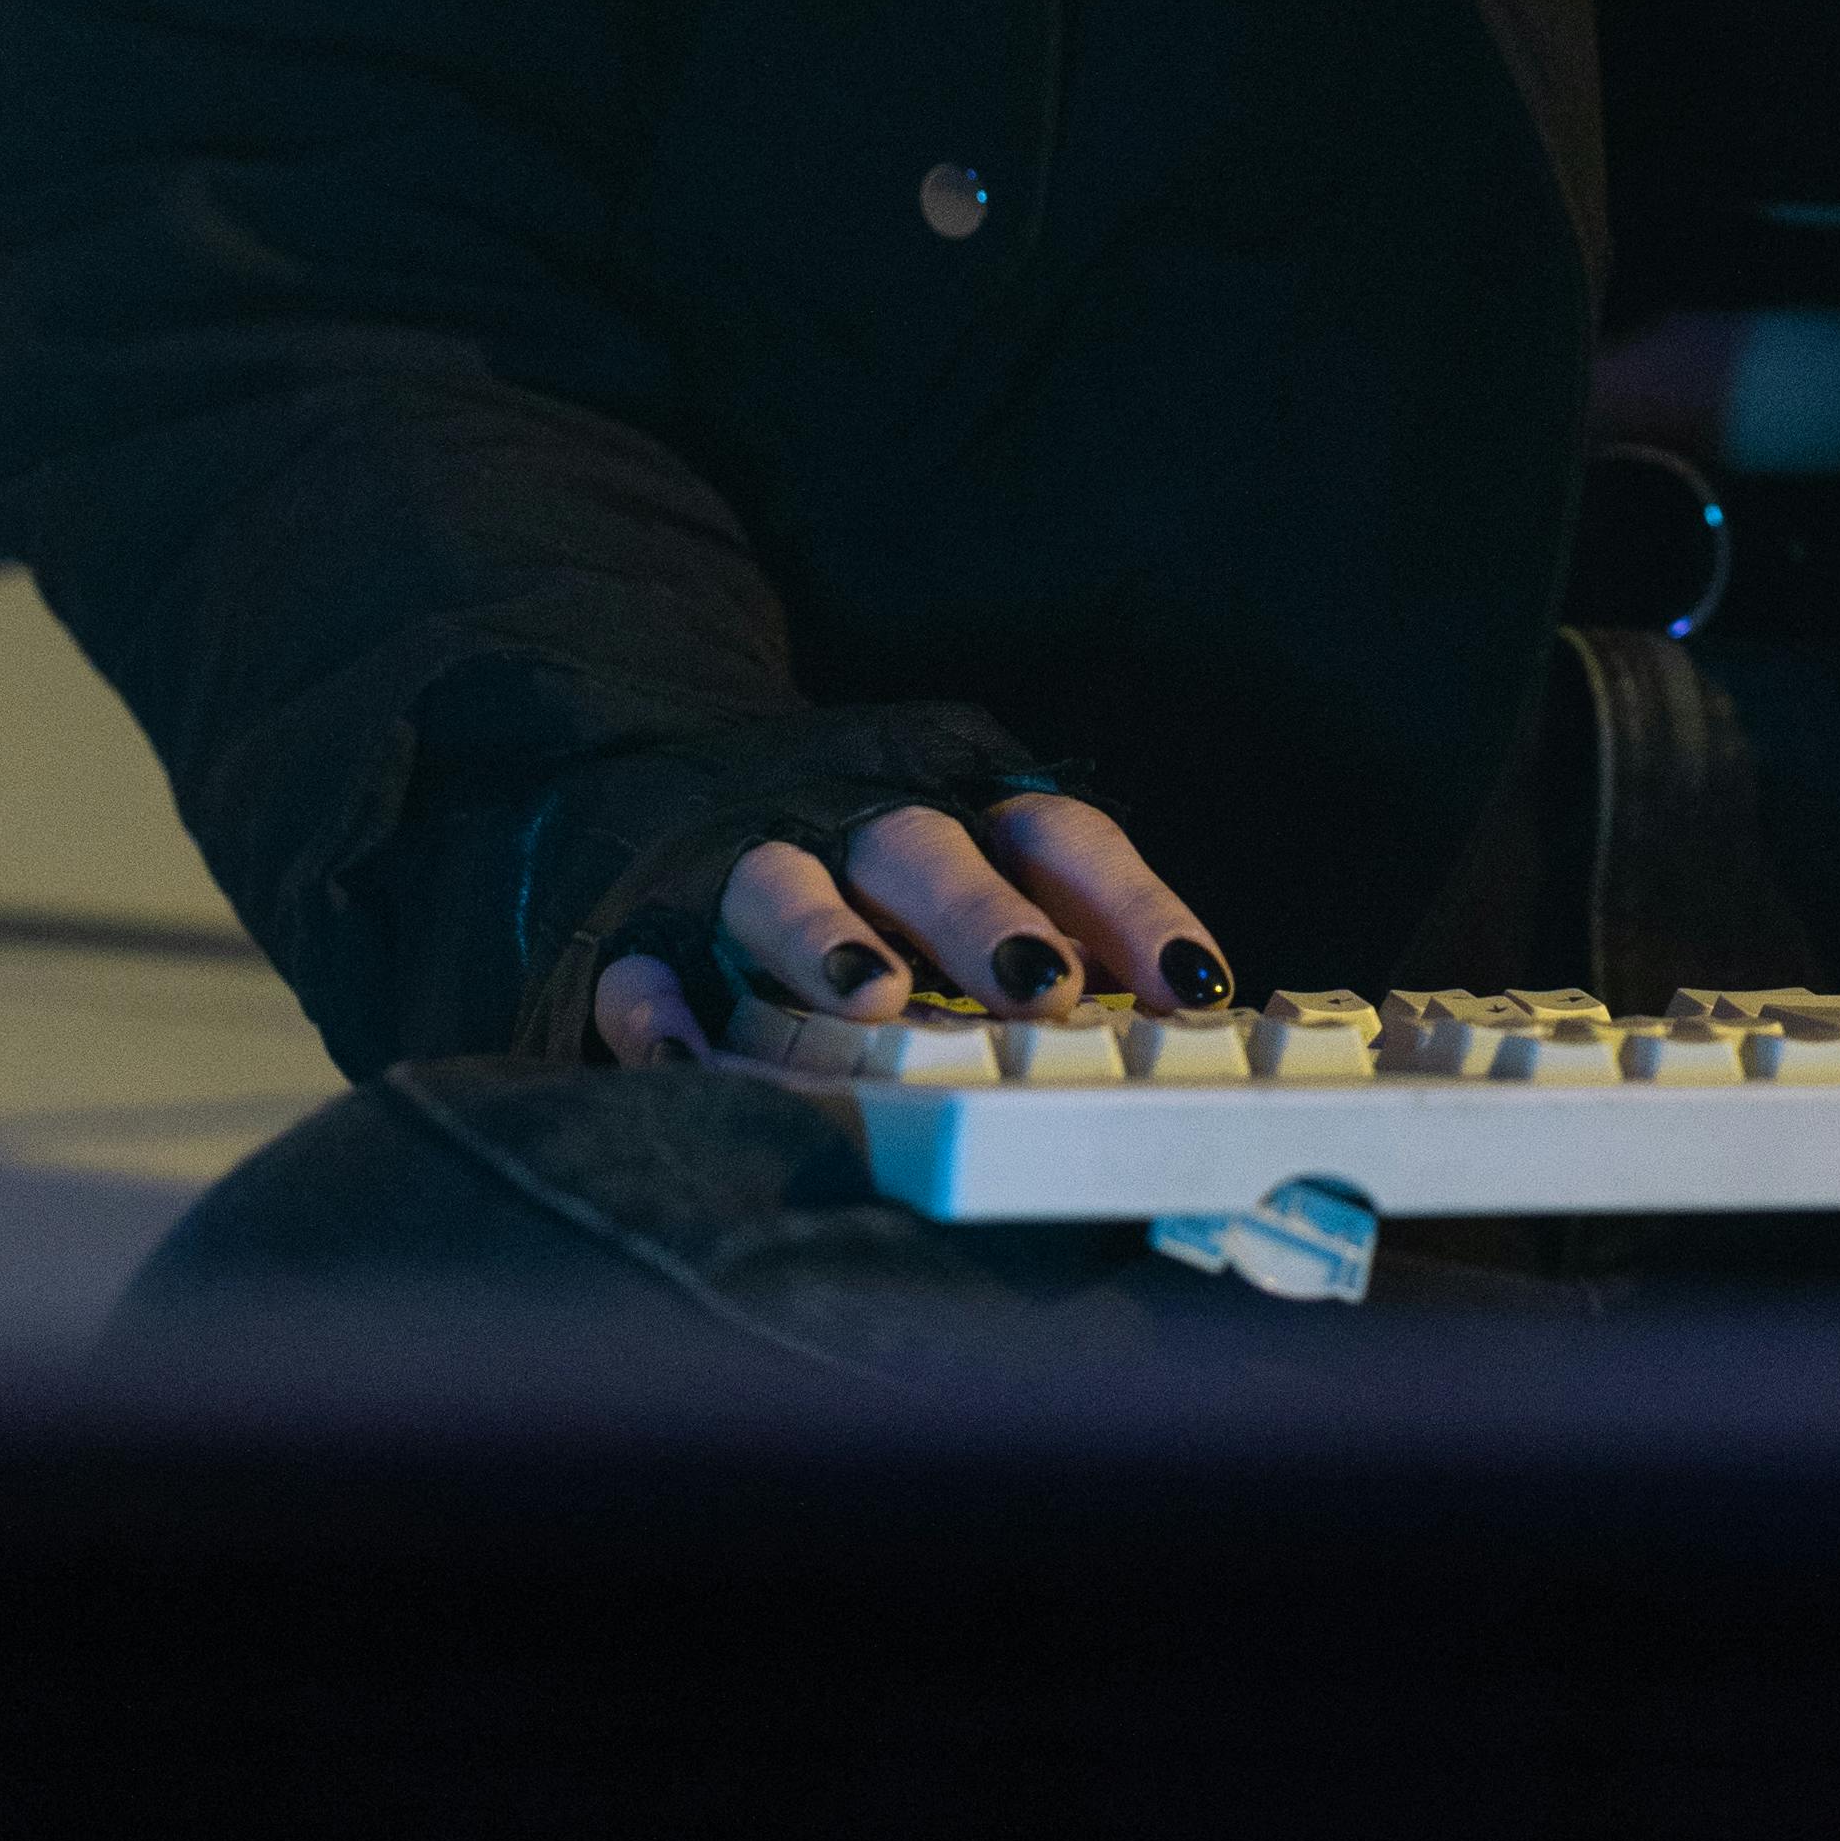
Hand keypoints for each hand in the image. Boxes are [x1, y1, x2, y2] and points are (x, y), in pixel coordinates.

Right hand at [589, 786, 1231, 1064]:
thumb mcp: (973, 878)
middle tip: (1041, 989)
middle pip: (924, 849)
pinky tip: (690, 1062)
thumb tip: (1184, 1037)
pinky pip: (645, 964)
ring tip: (875, 1000)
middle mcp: (854, 826)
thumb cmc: (870, 875)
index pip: (1058, 836)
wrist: (659, 778)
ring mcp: (744, 866)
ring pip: (783, 882)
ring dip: (829, 936)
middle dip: (984, 916)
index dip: (1130, 904)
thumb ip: (1059, 943)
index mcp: (958, 814)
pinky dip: (661, 1010)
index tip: (1195, 985)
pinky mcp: (646, 923)